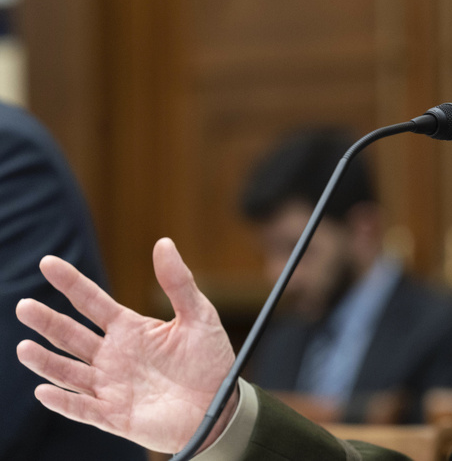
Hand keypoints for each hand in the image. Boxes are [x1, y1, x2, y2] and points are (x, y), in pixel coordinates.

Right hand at [16, 238, 236, 452]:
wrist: (221, 405)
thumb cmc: (210, 360)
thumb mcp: (199, 315)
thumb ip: (179, 282)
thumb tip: (164, 242)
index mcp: (129, 329)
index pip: (91, 302)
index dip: (71, 283)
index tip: (48, 263)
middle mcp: (113, 356)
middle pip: (71, 335)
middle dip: (47, 321)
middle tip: (24, 306)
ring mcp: (110, 386)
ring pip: (69, 371)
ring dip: (46, 361)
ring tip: (24, 348)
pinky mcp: (114, 415)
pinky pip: (83, 409)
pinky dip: (63, 401)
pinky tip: (45, 391)